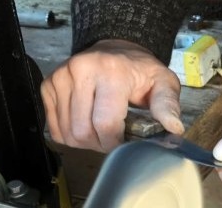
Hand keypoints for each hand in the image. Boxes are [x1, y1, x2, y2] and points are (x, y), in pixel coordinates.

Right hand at [41, 39, 183, 151]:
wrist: (116, 49)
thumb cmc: (140, 71)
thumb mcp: (163, 83)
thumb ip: (167, 105)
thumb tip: (173, 128)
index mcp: (111, 71)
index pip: (105, 124)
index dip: (115, 143)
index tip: (124, 144)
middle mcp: (81, 70)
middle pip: (83, 131)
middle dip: (100, 144)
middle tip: (113, 139)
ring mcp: (61, 77)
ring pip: (67, 133)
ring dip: (85, 142)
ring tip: (101, 131)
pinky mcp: (48, 85)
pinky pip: (54, 127)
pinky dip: (70, 135)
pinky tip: (86, 125)